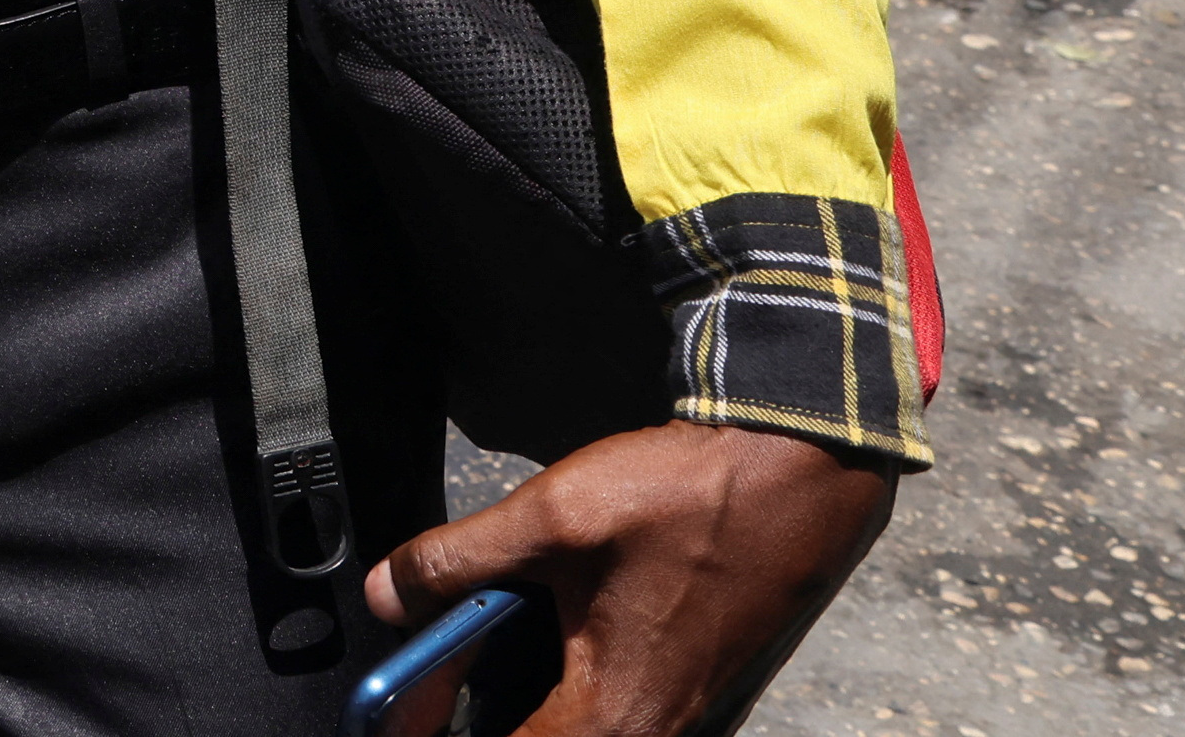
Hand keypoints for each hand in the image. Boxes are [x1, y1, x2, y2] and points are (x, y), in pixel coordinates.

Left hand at [368, 420, 894, 736]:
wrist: (798, 473)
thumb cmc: (687, 499)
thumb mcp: (550, 518)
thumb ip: (456, 562)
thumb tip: (386, 594)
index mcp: (612, 717)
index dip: (436, 730)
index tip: (398, 709)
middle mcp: (654, 732)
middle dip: (480, 716)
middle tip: (424, 685)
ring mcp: (683, 713)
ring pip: (579, 729)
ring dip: (524, 704)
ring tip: (469, 656)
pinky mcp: (696, 685)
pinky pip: (615, 711)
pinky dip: (564, 691)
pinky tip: (539, 640)